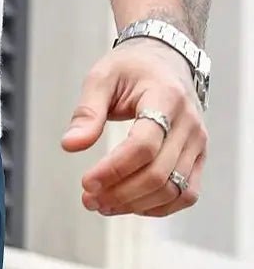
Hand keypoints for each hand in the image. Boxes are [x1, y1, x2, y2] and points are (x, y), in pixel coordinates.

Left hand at [61, 39, 207, 217]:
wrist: (166, 61)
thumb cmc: (132, 69)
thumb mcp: (103, 78)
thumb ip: (86, 111)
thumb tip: (70, 145)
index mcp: (166, 97)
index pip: (144, 145)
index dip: (113, 170)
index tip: (86, 182)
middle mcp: (189, 123)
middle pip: (157, 174)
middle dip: (118, 194)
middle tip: (88, 198)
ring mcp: (198, 143)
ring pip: (172, 190)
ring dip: (134, 205)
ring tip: (102, 204)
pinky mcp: (199, 157)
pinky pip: (185, 195)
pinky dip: (157, 208)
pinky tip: (129, 204)